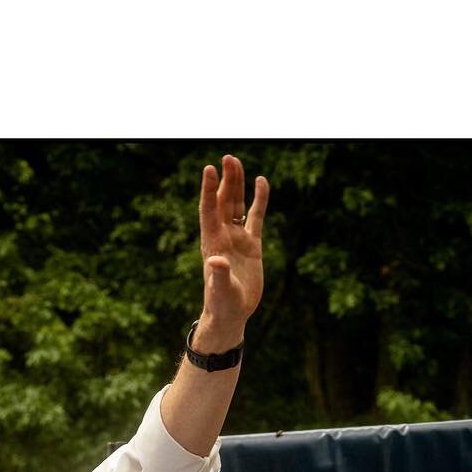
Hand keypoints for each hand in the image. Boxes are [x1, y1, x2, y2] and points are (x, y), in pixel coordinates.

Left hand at [194, 154, 269, 350]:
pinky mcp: (251, 245)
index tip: (209, 170)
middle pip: (223, 202)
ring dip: (237, 185)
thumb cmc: (222, 305)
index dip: (209, 191)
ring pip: (237, 205)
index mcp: (213, 244)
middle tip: (228, 157)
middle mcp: (223, 237)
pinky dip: (259, 200)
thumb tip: (215, 261)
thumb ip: (219, 276)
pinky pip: (255, 217)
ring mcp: (237, 239)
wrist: (231, 314)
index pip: (209, 211)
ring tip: (236, 162)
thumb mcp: (221, 292)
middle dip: (225, 180)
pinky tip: (261, 182)